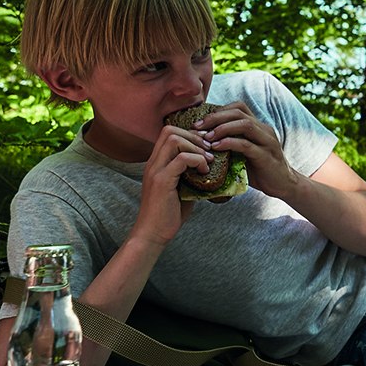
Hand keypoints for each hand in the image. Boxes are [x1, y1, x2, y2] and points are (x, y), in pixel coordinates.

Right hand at [133, 126, 208, 247]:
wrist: (153, 234)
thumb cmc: (169, 214)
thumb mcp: (183, 188)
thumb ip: (191, 174)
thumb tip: (211, 165)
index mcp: (157, 162)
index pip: (168, 132)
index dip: (190, 134)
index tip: (205, 146)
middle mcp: (153, 163)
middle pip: (170, 130)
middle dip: (195, 137)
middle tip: (210, 151)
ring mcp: (155, 170)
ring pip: (174, 139)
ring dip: (196, 148)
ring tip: (208, 162)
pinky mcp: (161, 181)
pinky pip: (181, 159)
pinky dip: (197, 161)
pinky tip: (205, 172)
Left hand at [196, 102, 300, 197]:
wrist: (283, 185)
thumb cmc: (260, 169)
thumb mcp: (244, 153)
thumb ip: (231, 143)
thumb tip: (204, 140)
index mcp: (258, 126)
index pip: (238, 107)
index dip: (218, 111)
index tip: (201, 122)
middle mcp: (264, 129)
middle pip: (239, 112)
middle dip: (215, 117)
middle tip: (197, 127)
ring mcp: (267, 141)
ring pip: (244, 125)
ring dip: (222, 128)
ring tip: (207, 137)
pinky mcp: (266, 156)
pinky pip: (247, 145)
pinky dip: (229, 143)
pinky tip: (217, 147)